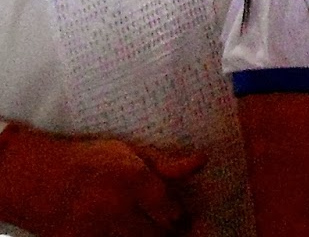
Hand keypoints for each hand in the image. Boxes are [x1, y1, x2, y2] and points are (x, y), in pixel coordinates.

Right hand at [0, 124, 203, 236]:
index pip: (172, 212)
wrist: (35, 177)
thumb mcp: (130, 151)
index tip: (184, 217)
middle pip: (158, 235)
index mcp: (134, 180)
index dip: (182, 217)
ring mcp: (96, 230)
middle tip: (176, 229)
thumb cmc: (87, 160)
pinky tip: (124, 231)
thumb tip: (202, 161)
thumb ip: (166, 163)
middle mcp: (117, 207)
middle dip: (170, 234)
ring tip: (148, 229)